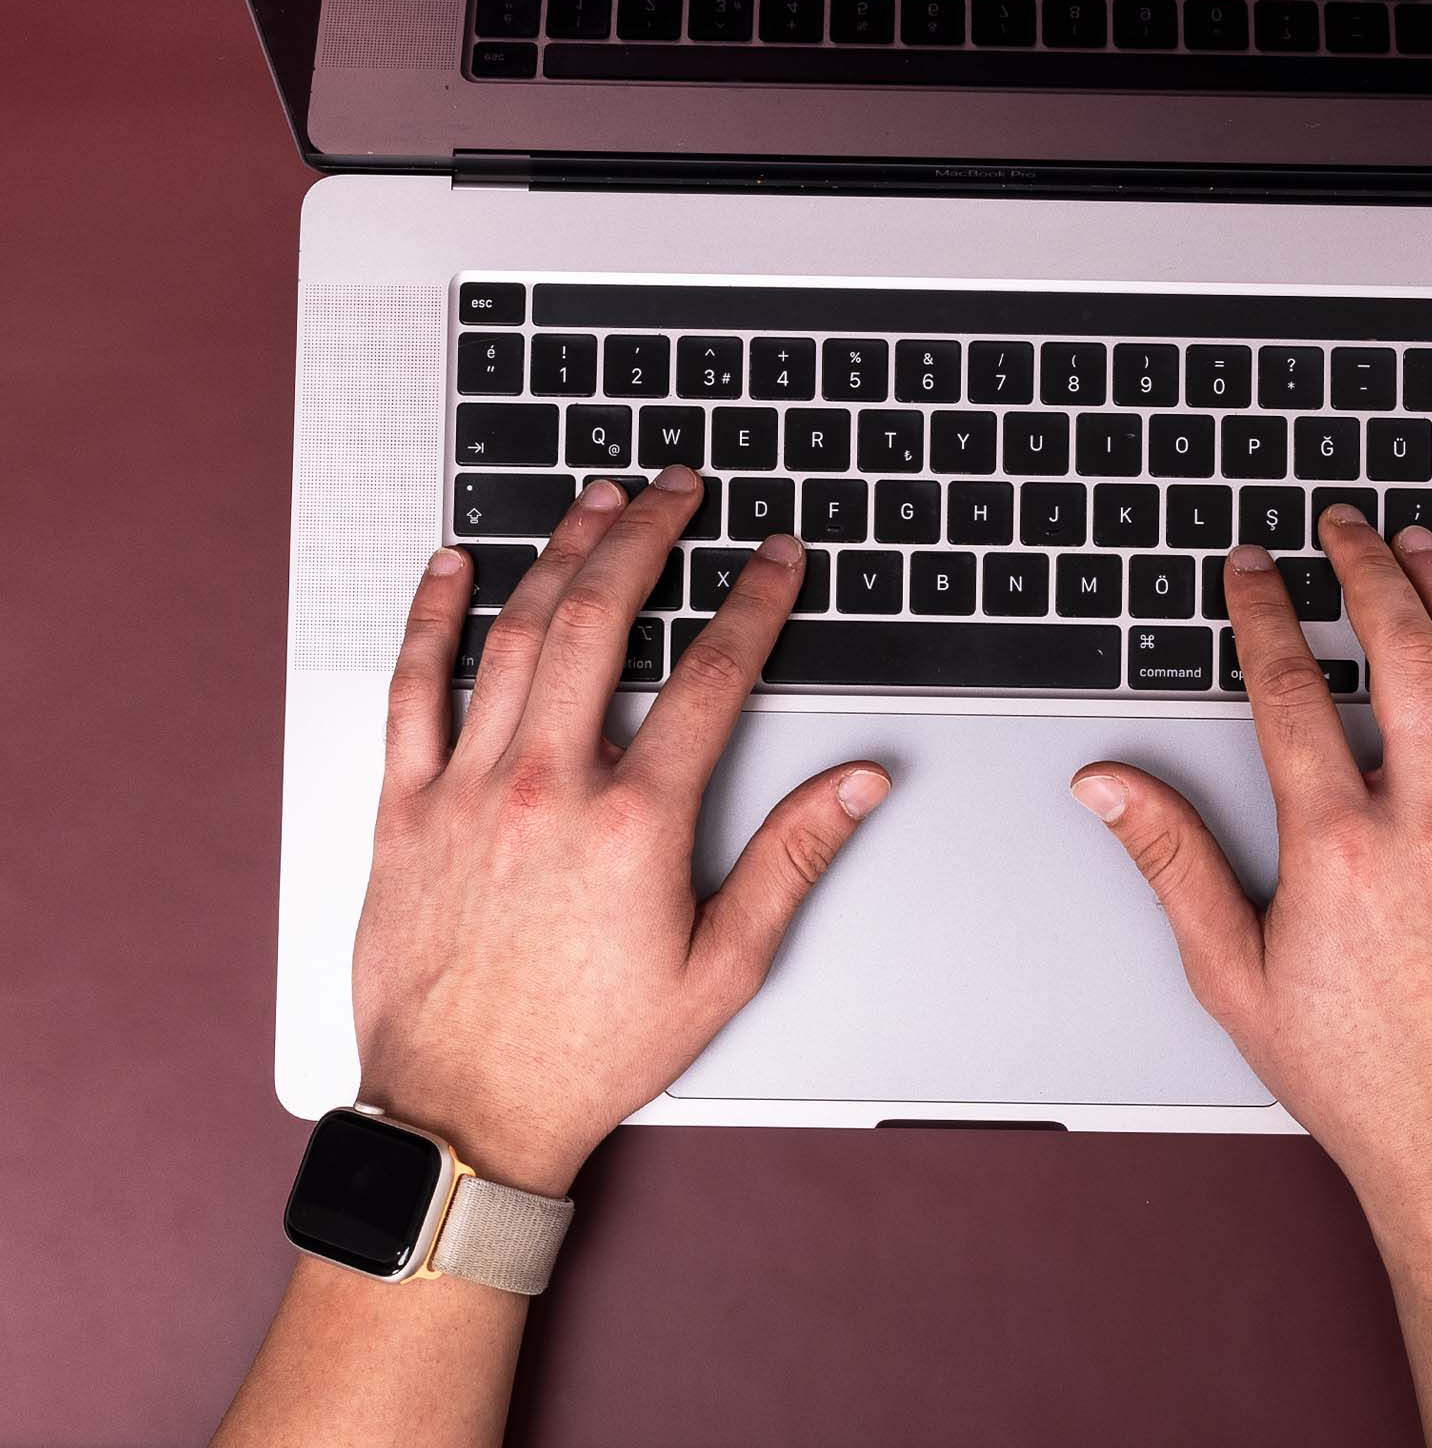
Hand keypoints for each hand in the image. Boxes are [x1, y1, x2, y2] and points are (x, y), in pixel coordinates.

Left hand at [351, 471, 889, 1192]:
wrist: (463, 1117)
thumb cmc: (591, 1049)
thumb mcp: (722, 967)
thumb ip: (791, 860)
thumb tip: (856, 785)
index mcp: (634, 822)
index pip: (714, 675)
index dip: (754, 600)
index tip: (774, 557)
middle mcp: (549, 786)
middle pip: (607, 619)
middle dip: (649, 534)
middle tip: (677, 487)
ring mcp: (469, 789)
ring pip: (518, 634)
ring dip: (561, 553)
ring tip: (596, 499)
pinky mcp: (404, 809)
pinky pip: (412, 689)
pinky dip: (431, 619)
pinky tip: (452, 567)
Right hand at [1071, 507, 1431, 1239]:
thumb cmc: (1359, 1080)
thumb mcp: (1232, 974)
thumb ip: (1171, 863)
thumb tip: (1110, 788)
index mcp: (1342, 847)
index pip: (1289, 689)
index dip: (1262, 610)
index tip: (1252, 570)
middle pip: (1402, 650)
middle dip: (1364, 568)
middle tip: (1342, 529)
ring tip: (1424, 551)